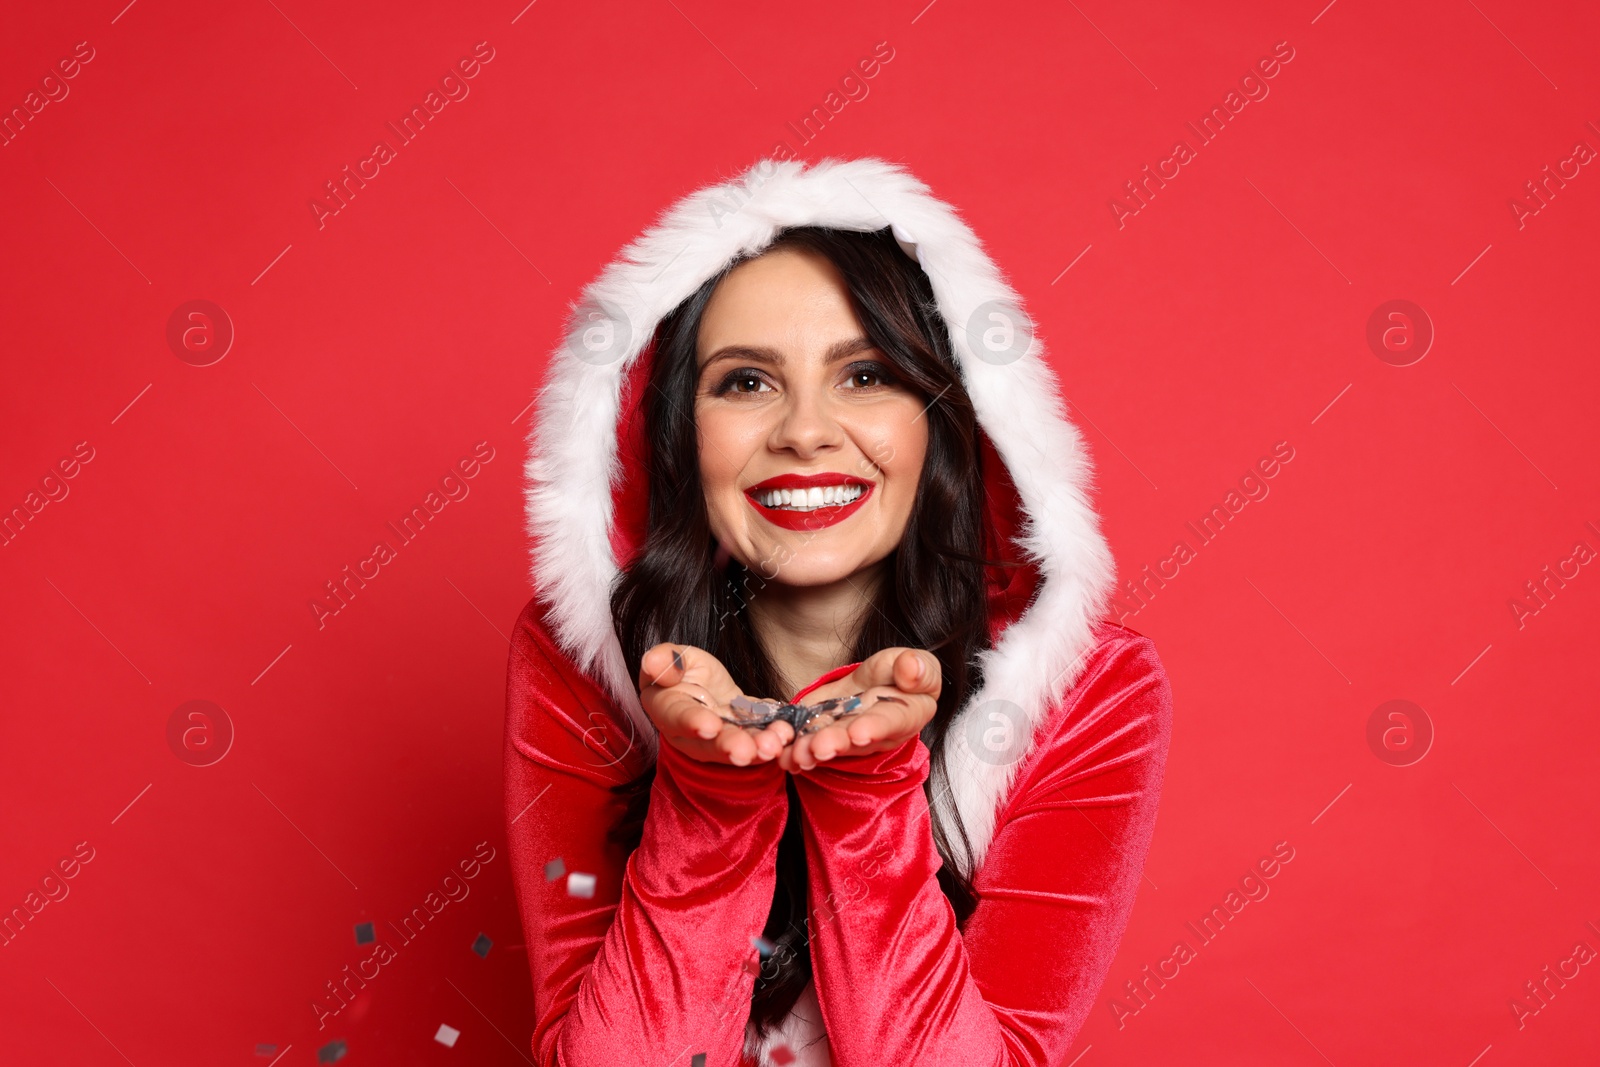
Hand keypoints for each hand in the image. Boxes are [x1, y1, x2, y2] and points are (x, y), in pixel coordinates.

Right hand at [638, 643, 795, 766]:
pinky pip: (758, 738)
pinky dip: (772, 736)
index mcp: (666, 708)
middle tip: (747, 751)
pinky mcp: (744, 736)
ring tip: (773, 745)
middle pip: (708, 744)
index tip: (710, 726)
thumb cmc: (682, 671)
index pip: (676, 717)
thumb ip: (665, 659)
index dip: (692, 723)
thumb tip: (652, 663)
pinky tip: (786, 733)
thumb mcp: (674, 656)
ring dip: (755, 748)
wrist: (703, 687)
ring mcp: (719, 740)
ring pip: (735, 747)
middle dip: (729, 747)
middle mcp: (690, 734)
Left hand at [777, 648, 940, 772]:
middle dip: (836, 743)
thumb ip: (919, 668)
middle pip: (856, 740)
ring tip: (796, 753)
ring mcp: (847, 738)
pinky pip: (809, 743)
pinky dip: (794, 751)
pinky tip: (783, 755)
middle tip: (818, 747)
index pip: (893, 721)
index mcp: (906, 715)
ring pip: (830, 745)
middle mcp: (876, 734)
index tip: (858, 733)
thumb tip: (911, 668)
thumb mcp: (916, 663)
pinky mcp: (824, 734)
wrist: (876, 684)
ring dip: (811, 750)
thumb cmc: (902, 674)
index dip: (875, 728)